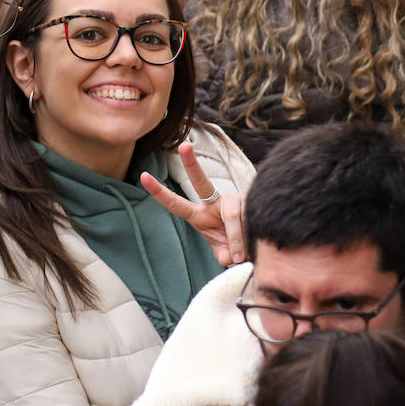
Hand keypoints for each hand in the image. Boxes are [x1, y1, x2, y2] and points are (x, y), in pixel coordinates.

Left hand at [141, 141, 245, 265]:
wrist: (261, 243)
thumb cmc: (236, 248)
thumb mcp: (224, 254)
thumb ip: (222, 255)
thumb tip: (227, 258)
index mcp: (201, 216)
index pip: (177, 204)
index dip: (160, 192)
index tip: (143, 176)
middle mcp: (216, 203)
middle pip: (201, 183)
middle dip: (191, 163)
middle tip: (183, 147)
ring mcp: (234, 200)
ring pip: (232, 215)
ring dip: (236, 239)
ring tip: (240, 256)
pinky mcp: (251, 200)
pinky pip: (248, 217)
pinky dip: (249, 236)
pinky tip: (253, 243)